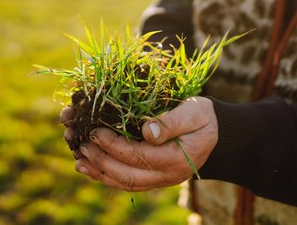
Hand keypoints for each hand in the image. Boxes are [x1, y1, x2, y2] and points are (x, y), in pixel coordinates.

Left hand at [61, 97, 217, 190]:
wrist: (217, 133)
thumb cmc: (203, 117)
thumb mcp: (194, 112)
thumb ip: (172, 122)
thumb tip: (147, 131)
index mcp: (176, 158)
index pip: (139, 156)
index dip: (114, 146)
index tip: (96, 131)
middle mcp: (167, 175)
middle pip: (128, 175)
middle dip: (101, 160)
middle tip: (83, 145)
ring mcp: (160, 180)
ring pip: (125, 183)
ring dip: (100, 173)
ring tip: (80, 160)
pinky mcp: (154, 178)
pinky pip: (128, 183)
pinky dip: (108, 177)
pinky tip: (92, 168)